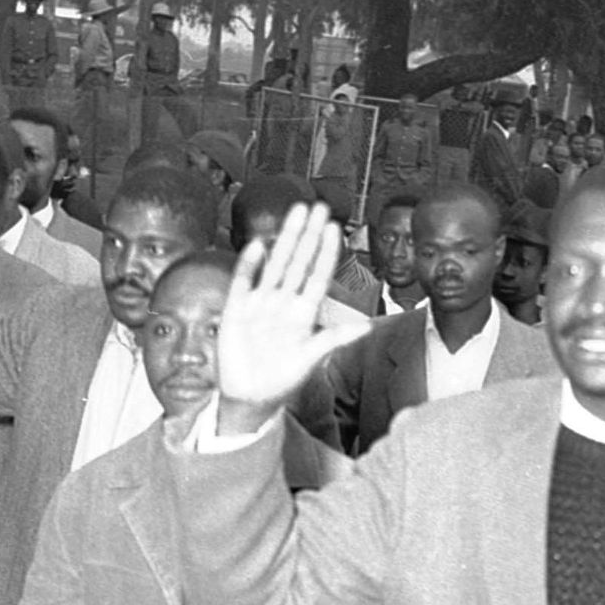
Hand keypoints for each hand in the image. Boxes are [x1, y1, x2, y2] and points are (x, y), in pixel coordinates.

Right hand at [217, 202, 369, 431]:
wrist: (248, 398)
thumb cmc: (282, 381)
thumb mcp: (312, 359)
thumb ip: (335, 339)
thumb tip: (367, 327)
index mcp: (303, 313)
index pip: (318, 275)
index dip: (326, 252)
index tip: (334, 228)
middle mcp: (283, 303)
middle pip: (298, 261)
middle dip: (308, 234)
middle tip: (317, 206)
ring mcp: (260, 303)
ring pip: (275, 264)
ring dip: (285, 239)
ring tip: (295, 213)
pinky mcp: (236, 310)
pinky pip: (243, 281)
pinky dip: (249, 264)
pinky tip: (258, 245)